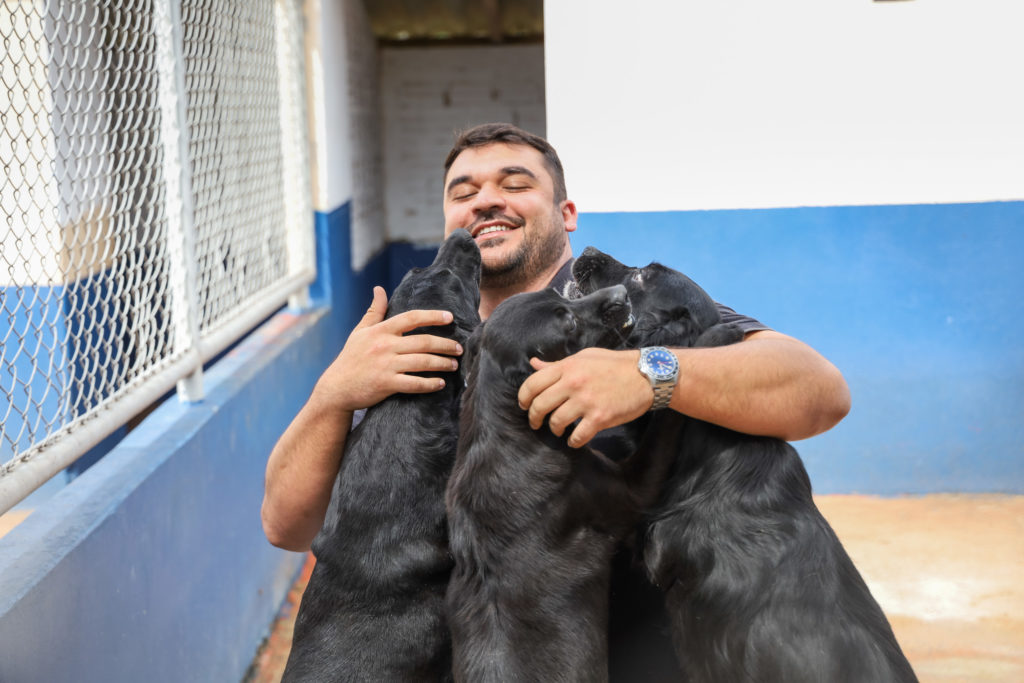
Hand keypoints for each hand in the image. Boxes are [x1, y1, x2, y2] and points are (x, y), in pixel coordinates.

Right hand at [313, 286, 463, 411]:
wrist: (336, 388)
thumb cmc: (351, 358)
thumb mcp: (360, 331)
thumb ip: (374, 311)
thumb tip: (379, 288)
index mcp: (380, 331)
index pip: (412, 318)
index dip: (433, 316)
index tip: (450, 317)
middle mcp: (384, 346)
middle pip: (423, 341)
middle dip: (446, 345)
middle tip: (459, 348)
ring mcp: (386, 365)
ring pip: (423, 362)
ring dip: (442, 364)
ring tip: (454, 365)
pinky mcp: (386, 384)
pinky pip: (414, 384)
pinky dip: (430, 384)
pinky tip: (440, 384)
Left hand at [517, 348, 653, 447]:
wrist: (646, 375)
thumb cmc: (614, 365)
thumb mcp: (584, 357)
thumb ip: (557, 364)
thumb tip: (533, 364)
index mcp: (567, 367)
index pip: (532, 384)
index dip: (523, 398)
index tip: (524, 406)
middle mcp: (573, 383)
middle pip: (539, 405)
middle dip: (534, 417)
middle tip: (536, 423)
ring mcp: (586, 401)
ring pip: (556, 422)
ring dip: (554, 429)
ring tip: (558, 430)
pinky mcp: (600, 417)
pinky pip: (577, 436)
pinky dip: (573, 441)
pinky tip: (574, 439)